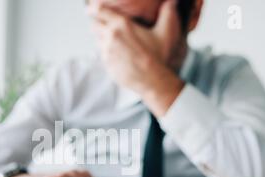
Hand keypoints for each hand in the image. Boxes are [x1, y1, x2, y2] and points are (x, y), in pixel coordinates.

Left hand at [89, 0, 184, 116]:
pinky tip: (118, 54)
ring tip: (114, 40)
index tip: (93, 8)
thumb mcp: (165, 32)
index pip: (98, 11)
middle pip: (94, 24)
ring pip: (96, 39)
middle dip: (98, 23)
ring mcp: (106, 51)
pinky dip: (106, 51)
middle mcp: (111, 36)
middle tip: (104, 24)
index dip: (94, 8)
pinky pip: (101, 53)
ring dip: (102, 38)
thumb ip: (167, 13)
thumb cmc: (158, 56)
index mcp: (122, 24)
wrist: (152, 80)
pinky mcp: (106, 63)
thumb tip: (172, 1)